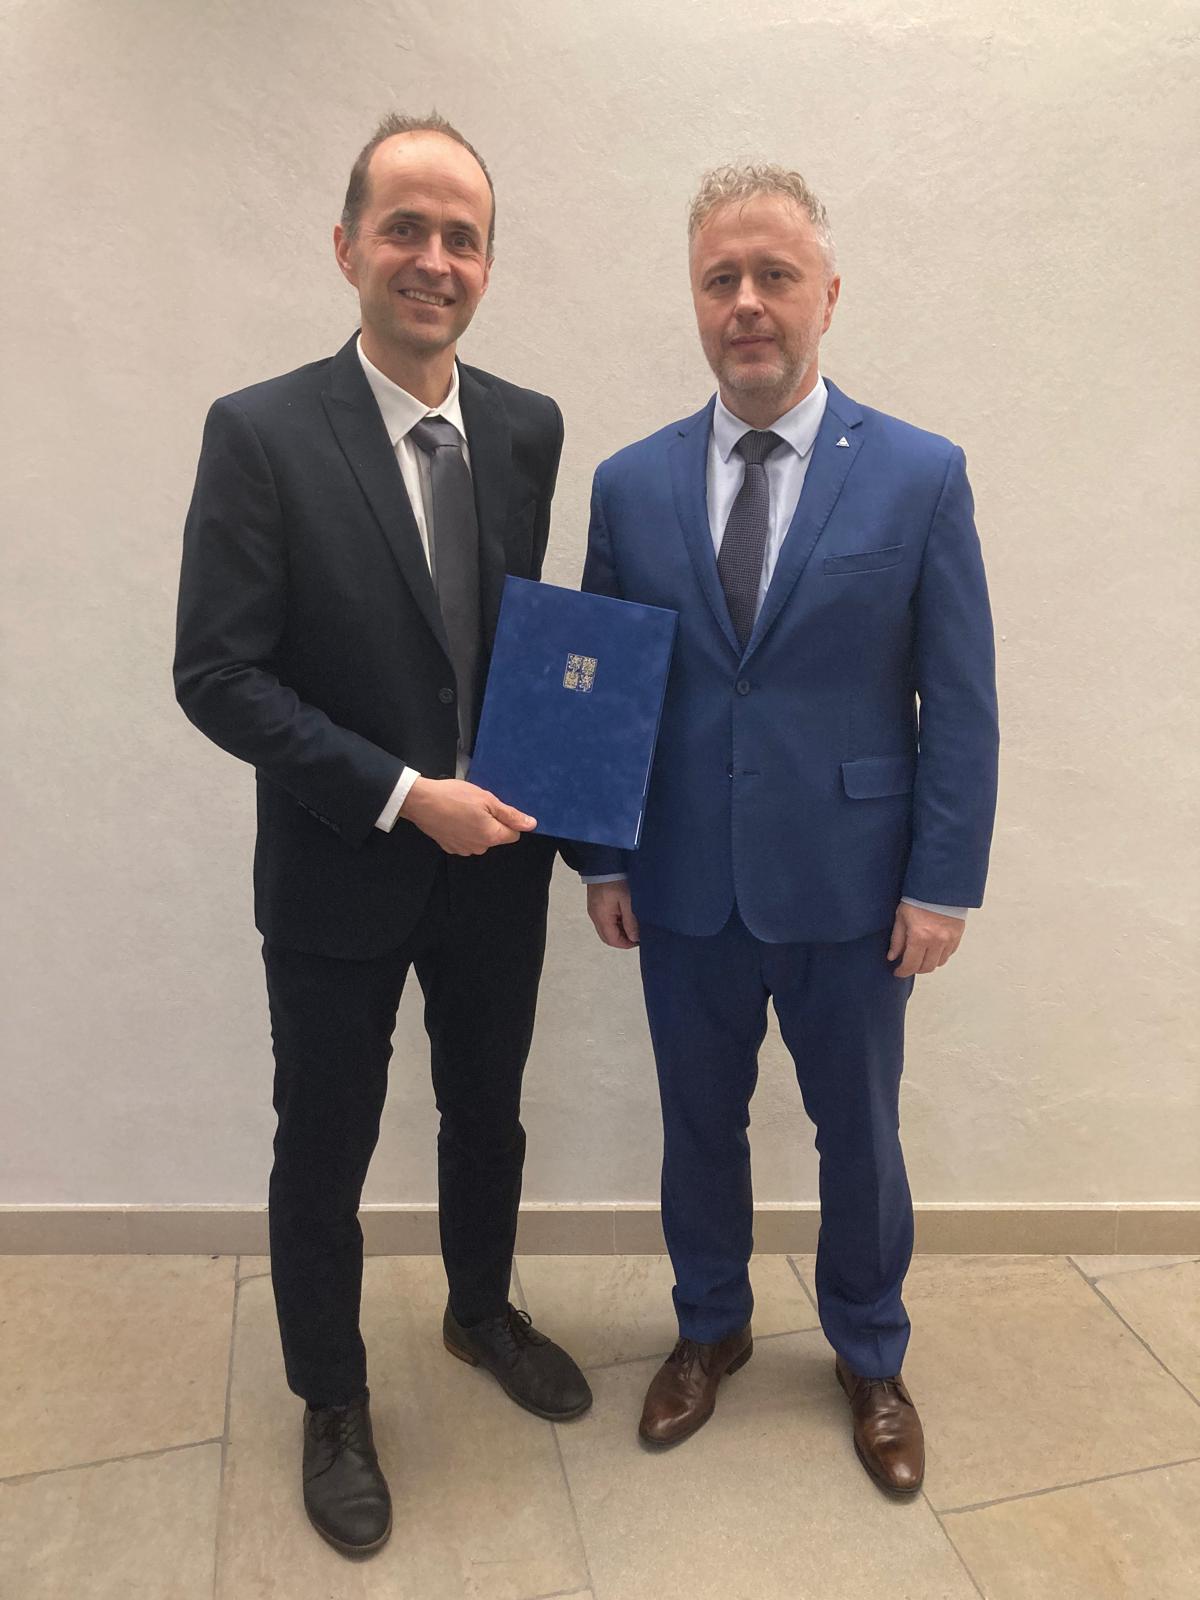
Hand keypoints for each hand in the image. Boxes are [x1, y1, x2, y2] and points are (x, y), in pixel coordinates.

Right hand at [399, 778, 535, 855]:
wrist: (420, 801)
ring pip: (480, 838)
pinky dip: (463, 829)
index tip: (496, 808)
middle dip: (491, 822)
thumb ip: (510, 814)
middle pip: (496, 836)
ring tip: (463, 810)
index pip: (514, 834)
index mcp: (491, 836)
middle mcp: (479, 848)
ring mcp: (463, 849)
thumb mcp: (487, 799)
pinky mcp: (450, 847)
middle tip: (478, 805)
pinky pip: (465, 839)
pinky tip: (454, 817)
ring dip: (477, 826)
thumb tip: (530, 824)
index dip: (509, 820)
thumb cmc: (453, 797)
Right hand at [587, 880, 639, 948]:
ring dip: (620, 928)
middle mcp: (595, 915)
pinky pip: (605, 918)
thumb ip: (631, 921)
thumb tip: (635, 938)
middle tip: (637, 932)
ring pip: (607, 927)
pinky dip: (615, 920)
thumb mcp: (628, 901)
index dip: (626, 944)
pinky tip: (625, 912)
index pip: (612, 940)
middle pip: (608, 936)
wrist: (604, 861)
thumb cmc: (617, 879)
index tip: (639, 940)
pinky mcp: (596, 902)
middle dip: (623, 938)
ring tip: (633, 921)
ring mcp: (594, 908)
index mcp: (601, 917)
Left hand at [887, 902, 964, 976]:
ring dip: (928, 963)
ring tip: (920, 956)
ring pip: (939, 963)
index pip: (911, 965)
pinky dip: (940, 955)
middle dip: (915, 969)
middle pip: (926, 967)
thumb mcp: (901, 917)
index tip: (898, 972)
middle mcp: (936, 941)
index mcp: (920, 937)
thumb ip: (897, 940)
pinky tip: (932, 949)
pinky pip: (949, 954)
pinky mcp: (958, 935)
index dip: (903, 972)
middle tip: (908, 964)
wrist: (939, 886)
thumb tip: (893, 957)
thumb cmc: (918, 898)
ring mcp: (949, 939)